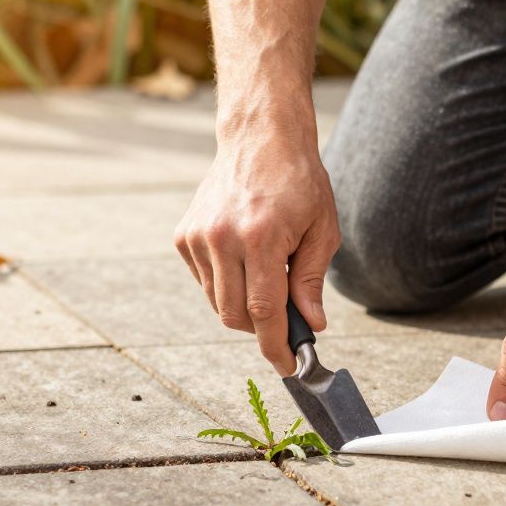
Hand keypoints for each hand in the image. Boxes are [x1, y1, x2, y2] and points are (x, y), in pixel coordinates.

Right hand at [174, 125, 339, 375]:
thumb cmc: (299, 182)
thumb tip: (312, 325)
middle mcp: (222, 238)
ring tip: (266, 274)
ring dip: (243, 306)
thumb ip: (311, 281)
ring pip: (217, 303)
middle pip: (236, 315)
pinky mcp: (184, 236)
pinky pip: (205, 282)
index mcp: (261, 238)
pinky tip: (244, 259)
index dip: (276, 346)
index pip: (264, 312)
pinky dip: (226, 285)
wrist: (260, 138)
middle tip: (285, 317)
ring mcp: (198, 237)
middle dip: (261, 328)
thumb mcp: (321, 230)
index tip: (288, 367)